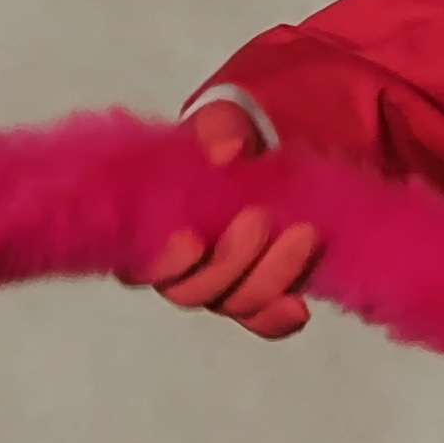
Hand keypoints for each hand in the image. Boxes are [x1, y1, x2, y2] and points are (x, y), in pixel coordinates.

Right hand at [138, 100, 320, 338]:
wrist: (262, 155)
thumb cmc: (224, 142)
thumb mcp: (220, 121)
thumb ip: (218, 129)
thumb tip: (227, 151)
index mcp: (152, 228)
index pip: (139, 264)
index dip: (162, 262)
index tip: (192, 240)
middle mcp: (181, 267)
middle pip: (192, 292)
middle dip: (229, 261)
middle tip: (261, 219)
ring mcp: (221, 284)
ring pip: (233, 304)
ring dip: (268, 278)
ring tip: (303, 237)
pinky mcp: (256, 292)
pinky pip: (262, 321)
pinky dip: (278, 318)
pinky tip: (299, 306)